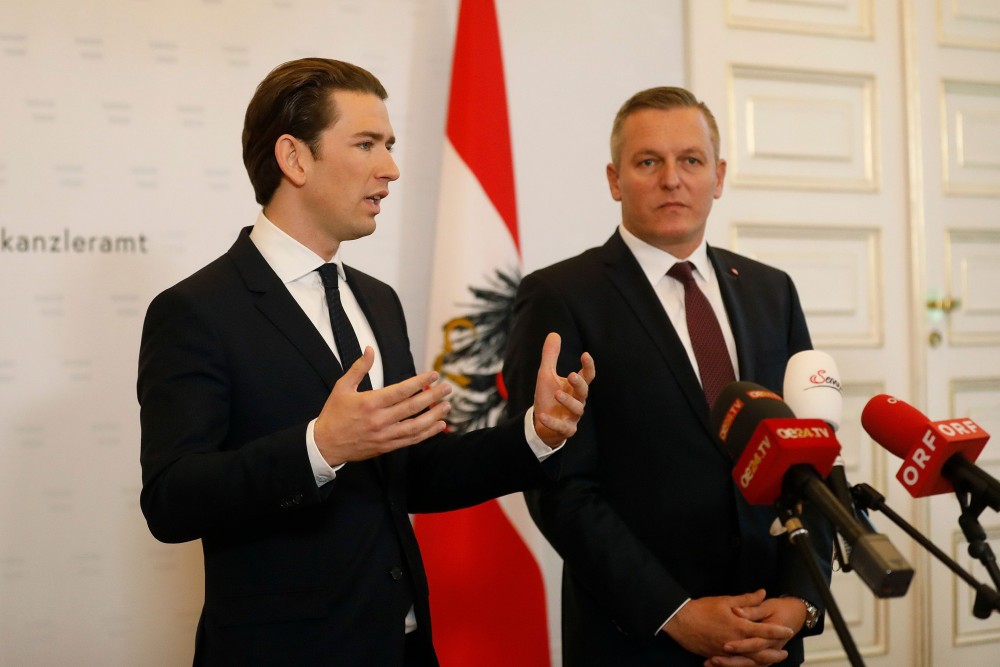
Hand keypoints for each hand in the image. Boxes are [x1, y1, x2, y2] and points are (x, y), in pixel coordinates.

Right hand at [314, 347, 452, 465]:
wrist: (325, 445)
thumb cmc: (334, 415)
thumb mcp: (342, 387)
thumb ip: (359, 368)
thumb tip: (369, 350)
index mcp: (370, 402)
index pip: (402, 390)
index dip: (420, 382)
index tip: (434, 375)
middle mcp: (380, 420)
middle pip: (413, 407)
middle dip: (433, 396)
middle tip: (447, 388)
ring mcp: (385, 435)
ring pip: (416, 426)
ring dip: (434, 415)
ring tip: (447, 406)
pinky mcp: (387, 446)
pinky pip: (411, 440)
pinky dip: (427, 433)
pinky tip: (438, 425)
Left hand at [531, 332, 595, 446]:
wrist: (541, 424)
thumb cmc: (548, 397)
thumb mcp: (546, 374)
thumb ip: (551, 356)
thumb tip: (554, 334)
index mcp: (575, 387)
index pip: (587, 375)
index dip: (588, 366)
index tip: (586, 354)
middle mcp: (577, 401)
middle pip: (584, 392)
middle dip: (580, 383)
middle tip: (572, 374)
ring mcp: (573, 416)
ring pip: (577, 409)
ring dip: (568, 401)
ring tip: (557, 393)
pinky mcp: (565, 430)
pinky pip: (562, 427)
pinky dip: (553, 422)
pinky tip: (542, 416)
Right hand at [660, 590, 793, 666]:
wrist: (680, 621)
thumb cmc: (702, 609)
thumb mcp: (725, 600)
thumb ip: (746, 599)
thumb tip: (762, 593)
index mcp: (739, 627)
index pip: (764, 630)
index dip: (778, 631)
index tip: (789, 630)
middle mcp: (735, 642)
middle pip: (760, 652)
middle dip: (774, 653)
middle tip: (785, 653)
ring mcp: (726, 652)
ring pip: (749, 661)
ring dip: (763, 661)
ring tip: (771, 660)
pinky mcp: (717, 656)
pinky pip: (735, 664)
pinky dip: (745, 664)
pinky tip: (750, 662)